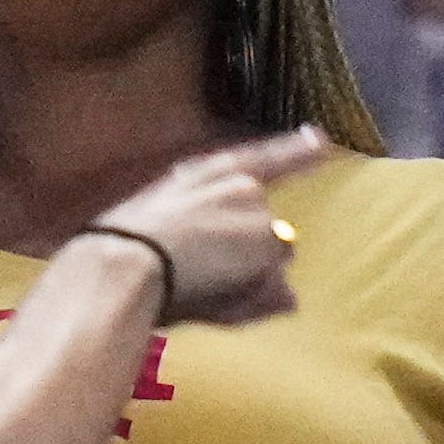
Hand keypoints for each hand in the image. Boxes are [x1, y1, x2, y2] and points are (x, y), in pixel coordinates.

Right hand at [92, 127, 327, 326]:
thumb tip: (265, 262)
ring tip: (202, 290)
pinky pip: (272, 292)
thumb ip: (209, 238)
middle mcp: (242, 188)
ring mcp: (259, 217)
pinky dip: (254, 302)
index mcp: (208, 174)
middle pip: (268, 230)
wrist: (124, 262)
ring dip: (251, 281)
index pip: (262, 159)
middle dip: (250, 256)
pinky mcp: (267, 246)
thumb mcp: (164, 237)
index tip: (320, 140)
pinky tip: (214, 303)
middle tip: (202, 275)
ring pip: (271, 264)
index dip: (295, 152)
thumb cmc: (124, 248)